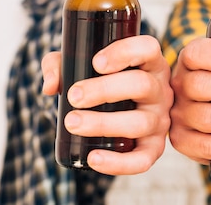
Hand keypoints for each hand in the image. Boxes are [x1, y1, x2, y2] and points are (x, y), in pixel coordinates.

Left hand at [41, 35, 172, 174]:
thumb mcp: (80, 64)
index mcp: (148, 62)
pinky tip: (93, 158)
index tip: (96, 62)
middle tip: (74, 96)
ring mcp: (159, 119)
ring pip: (139, 122)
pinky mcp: (154, 148)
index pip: (148, 48)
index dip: (125, 52)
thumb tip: (50, 86)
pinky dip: (119, 163)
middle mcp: (160, 89)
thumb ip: (58, 65)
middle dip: (104, 90)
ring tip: (72, 123)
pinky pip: (143, 160)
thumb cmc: (100, 82)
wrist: (118, 110)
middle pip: (141, 84)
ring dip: (103, 124)